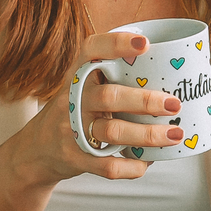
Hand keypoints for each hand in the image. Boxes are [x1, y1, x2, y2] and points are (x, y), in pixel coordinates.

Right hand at [14, 29, 183, 185]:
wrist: (36, 149)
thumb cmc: (75, 111)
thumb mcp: (83, 87)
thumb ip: (114, 76)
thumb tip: (172, 72)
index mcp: (77, 75)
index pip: (91, 50)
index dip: (116, 44)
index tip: (146, 44)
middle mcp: (72, 99)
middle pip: (109, 97)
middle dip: (145, 101)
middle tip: (174, 104)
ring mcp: (71, 130)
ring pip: (112, 132)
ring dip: (147, 135)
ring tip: (175, 135)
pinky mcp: (75, 158)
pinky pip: (107, 166)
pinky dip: (132, 166)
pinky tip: (148, 161)